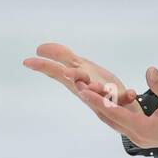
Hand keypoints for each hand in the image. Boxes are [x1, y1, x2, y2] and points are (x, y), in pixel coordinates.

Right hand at [23, 42, 142, 114]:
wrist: (122, 110)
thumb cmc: (97, 86)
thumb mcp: (79, 67)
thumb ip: (62, 56)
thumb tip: (39, 48)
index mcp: (76, 78)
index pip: (57, 71)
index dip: (43, 66)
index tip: (27, 60)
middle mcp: (87, 88)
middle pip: (77, 81)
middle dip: (72, 75)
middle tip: (66, 72)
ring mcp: (104, 96)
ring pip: (99, 93)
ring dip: (96, 90)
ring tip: (93, 86)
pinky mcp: (121, 100)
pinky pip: (124, 99)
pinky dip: (126, 96)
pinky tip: (131, 92)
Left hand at [74, 66, 157, 152]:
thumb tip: (149, 70)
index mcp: (143, 129)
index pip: (115, 113)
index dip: (98, 100)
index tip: (83, 90)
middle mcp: (137, 136)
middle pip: (109, 119)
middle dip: (94, 103)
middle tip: (78, 88)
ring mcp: (138, 138)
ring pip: (113, 122)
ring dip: (101, 108)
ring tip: (87, 93)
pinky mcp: (141, 135)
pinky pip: (120, 123)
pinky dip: (111, 112)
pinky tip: (106, 103)